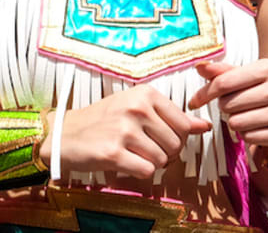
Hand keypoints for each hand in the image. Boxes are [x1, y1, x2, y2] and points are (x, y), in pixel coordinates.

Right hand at [42, 85, 211, 179]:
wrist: (64, 133)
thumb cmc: (103, 119)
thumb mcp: (138, 107)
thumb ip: (171, 116)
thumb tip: (204, 126)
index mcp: (146, 94)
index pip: (184, 124)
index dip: (180, 138)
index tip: (166, 140)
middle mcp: (137, 109)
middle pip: (176, 143)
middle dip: (168, 154)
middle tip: (150, 152)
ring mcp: (125, 131)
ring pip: (162, 158)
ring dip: (153, 164)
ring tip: (136, 156)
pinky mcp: (113, 153)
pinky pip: (146, 170)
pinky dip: (141, 173)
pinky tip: (129, 164)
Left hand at [189, 59, 267, 147]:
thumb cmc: (262, 89)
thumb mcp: (244, 75)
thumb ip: (221, 71)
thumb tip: (199, 66)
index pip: (223, 83)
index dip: (205, 93)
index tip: (196, 101)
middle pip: (227, 104)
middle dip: (226, 106)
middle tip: (237, 104)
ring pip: (236, 123)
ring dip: (235, 121)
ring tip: (247, 114)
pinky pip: (249, 137)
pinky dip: (247, 134)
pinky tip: (257, 125)